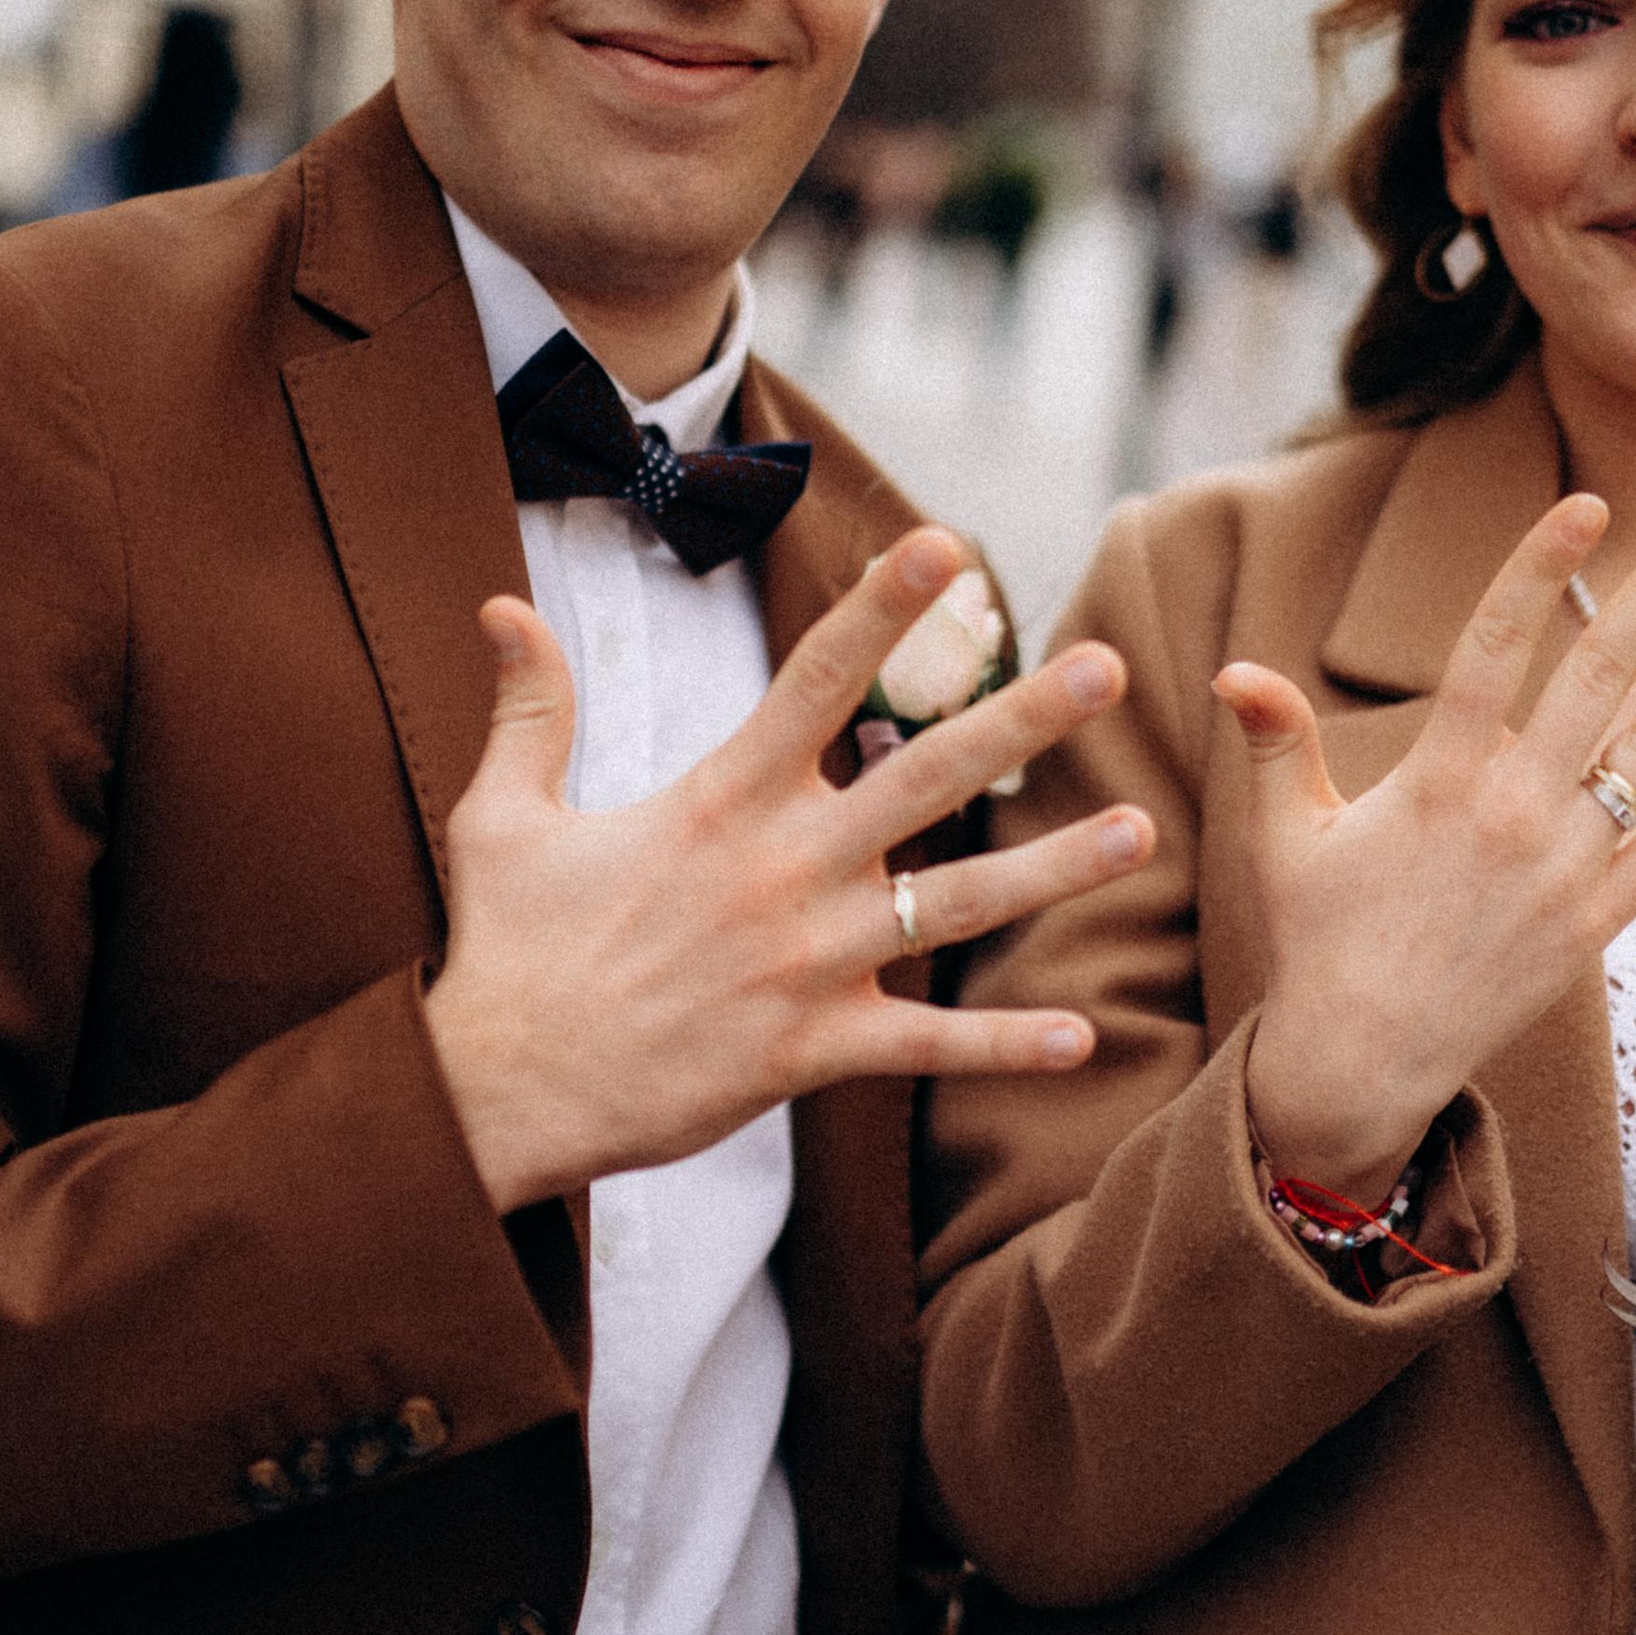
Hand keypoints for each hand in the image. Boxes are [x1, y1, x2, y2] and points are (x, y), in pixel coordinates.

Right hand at [423, 528, 1153, 1209]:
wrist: (496, 1090)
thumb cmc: (505, 952)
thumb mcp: (502, 817)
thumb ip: (529, 708)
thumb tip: (501, 606)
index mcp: (716, 801)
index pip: (815, 679)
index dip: (884, 608)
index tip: (948, 545)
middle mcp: (776, 869)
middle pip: (922, 776)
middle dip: (1020, 720)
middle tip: (1106, 665)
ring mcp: (802, 961)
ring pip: (952, 905)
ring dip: (1054, 869)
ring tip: (1139, 829)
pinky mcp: (808, 1051)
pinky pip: (923, 1044)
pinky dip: (1002, 1046)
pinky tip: (1080, 1036)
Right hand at [1218, 496, 1635, 1198]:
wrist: (1362, 1061)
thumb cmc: (1319, 940)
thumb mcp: (1283, 838)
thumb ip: (1274, 745)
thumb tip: (1235, 671)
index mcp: (1436, 782)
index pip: (1494, 649)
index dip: (1539, 570)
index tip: (1585, 505)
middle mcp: (1509, 817)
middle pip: (1596, 684)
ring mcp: (1560, 873)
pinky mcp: (1591, 926)